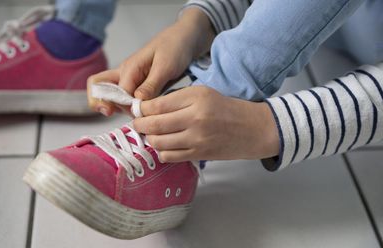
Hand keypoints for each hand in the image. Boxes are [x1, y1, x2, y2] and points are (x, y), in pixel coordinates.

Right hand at [88, 8, 214, 115]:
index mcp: (129, 68)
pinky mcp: (136, 84)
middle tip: (115, 114)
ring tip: (135, 115)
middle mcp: (124, 73)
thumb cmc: (176, 47)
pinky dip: (126, 107)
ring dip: (116, 107)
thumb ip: (151, 85)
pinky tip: (140, 112)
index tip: (140, 113)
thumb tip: (136, 101)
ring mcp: (129, 79)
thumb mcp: (166, 66)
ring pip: (109, 94)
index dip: (124, 107)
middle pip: (98, 89)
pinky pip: (123, 97)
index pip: (116, 94)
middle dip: (102, 103)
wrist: (185, 38)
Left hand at [133, 86, 279, 161]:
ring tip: (152, 134)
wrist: (253, 129)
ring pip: (158, 142)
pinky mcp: (199, 155)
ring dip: (149, 139)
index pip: (157, 105)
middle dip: (139, 124)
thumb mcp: (202, 93)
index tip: (137, 109)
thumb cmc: (225, 108)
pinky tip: (165, 145)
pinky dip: (162, 151)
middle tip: (137, 123)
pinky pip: (169, 156)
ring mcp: (197, 139)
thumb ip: (176, 99)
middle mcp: (195, 118)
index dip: (141, 109)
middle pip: (154, 125)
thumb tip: (147, 108)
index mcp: (196, 98)